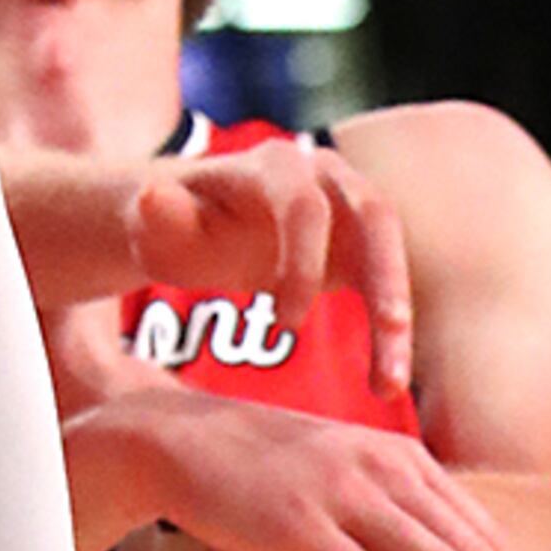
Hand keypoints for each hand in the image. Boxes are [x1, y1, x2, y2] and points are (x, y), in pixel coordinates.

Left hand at [128, 131, 417, 400]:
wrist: (200, 226)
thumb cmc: (178, 224)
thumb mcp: (159, 224)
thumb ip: (160, 215)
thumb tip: (153, 196)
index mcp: (274, 164)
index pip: (304, 205)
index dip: (302, 263)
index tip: (284, 325)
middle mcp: (324, 173)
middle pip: (375, 214)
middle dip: (386, 276)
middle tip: (390, 333)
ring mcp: (349, 206)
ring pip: (392, 251)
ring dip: (397, 316)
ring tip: (389, 386)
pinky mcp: (361, 247)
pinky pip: (388, 286)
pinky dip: (390, 334)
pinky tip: (383, 384)